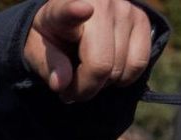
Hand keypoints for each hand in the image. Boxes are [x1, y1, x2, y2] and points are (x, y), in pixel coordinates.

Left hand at [23, 0, 153, 102]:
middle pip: (100, 65)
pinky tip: (108, 70)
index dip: (75, 12)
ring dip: (101, 84)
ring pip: (119, 70)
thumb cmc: (52, 36)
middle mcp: (101, 4)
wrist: (72, 16)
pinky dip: (122, 78)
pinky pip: (138, 65)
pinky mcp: (142, 19)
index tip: (82, 10)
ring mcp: (126, 10)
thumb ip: (49, 66)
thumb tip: (62, 84)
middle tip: (70, 89)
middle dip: (84, 89)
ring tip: (87, 73)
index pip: (70, 11)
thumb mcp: (37, 50)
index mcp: (63, 8)